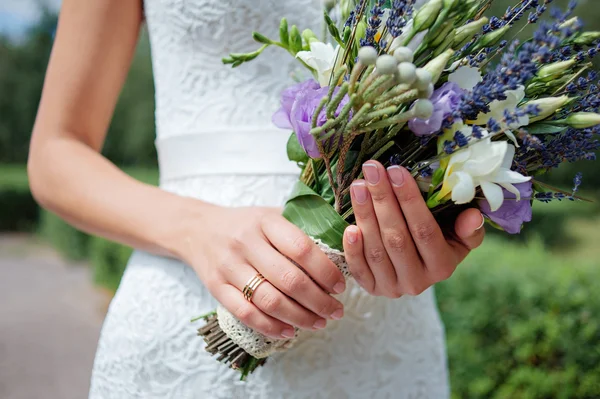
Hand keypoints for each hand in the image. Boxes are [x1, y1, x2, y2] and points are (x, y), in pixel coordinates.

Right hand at [182, 206, 345, 338]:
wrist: (197, 229)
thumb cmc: (245, 224)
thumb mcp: (270, 214)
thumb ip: (300, 226)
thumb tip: (341, 245)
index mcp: (265, 221)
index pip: (301, 249)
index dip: (325, 271)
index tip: (340, 286)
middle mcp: (245, 242)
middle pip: (289, 279)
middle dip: (319, 301)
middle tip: (336, 311)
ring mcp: (229, 266)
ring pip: (269, 300)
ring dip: (299, 317)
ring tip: (319, 323)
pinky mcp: (216, 287)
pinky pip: (246, 312)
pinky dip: (270, 326)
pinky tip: (289, 331)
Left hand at [343, 161, 484, 297]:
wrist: (417, 271)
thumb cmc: (440, 242)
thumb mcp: (459, 237)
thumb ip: (468, 228)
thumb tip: (472, 216)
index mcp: (443, 266)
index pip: (424, 230)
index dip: (409, 200)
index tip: (396, 171)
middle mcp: (418, 281)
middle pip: (396, 238)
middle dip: (383, 200)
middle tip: (372, 171)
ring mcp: (393, 288)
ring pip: (376, 250)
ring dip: (365, 216)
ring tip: (359, 186)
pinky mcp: (372, 289)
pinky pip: (359, 270)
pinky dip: (352, 249)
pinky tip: (349, 226)